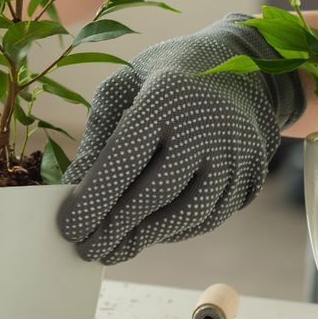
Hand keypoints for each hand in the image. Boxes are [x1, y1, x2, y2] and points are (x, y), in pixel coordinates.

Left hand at [57, 15, 303, 263]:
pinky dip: (174, 231)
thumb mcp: (124, 86)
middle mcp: (207, 128)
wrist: (243, 67)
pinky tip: (145, 237)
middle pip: (157, 192)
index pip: (126, 157)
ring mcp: (235, 155)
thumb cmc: (166, 76)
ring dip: (145, 239)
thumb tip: (75, 191)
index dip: (95, 197)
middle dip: (116, 228)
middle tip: (85, 250)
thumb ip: (99, 135)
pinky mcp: (249, 177)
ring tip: (110, 252)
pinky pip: (208, 216)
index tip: (68, 227)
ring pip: (187, 213)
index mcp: (168, 97)